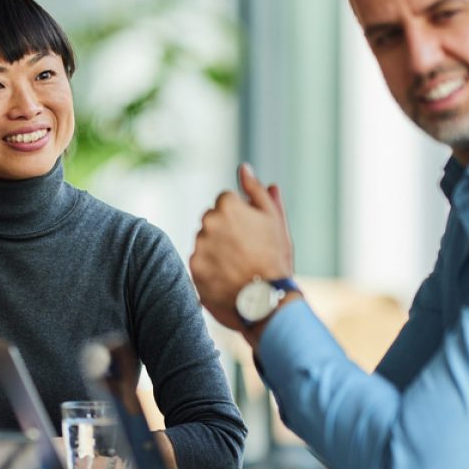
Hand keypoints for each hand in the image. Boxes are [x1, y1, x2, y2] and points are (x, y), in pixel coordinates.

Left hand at [189, 163, 294, 330]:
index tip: (252, 234)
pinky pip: (200, 263)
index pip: (226, 202)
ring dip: (217, 250)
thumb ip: (256, 191)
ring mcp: (199, 246)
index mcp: (227, 205)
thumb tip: (243, 168)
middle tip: (246, 252)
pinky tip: (228, 278)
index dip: (241, 218)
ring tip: (238, 267)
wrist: (268, 300)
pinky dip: (211, 269)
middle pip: (212, 220)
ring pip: (205, 242)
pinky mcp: (193, 268)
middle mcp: (208, 222)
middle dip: (225, 232)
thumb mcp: (274, 219)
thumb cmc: (275, 258)